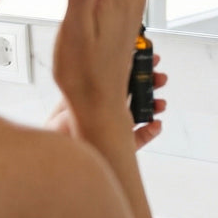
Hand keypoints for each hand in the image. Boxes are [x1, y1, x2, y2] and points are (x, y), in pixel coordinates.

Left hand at [46, 57, 167, 149]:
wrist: (56, 159)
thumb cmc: (57, 131)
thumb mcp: (72, 101)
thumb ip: (92, 86)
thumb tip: (113, 66)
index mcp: (98, 94)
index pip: (121, 76)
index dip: (138, 66)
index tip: (151, 59)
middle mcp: (109, 108)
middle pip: (135, 92)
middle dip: (151, 83)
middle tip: (161, 78)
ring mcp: (116, 126)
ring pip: (142, 112)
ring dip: (154, 105)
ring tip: (160, 103)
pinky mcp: (122, 144)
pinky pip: (142, 137)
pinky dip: (152, 130)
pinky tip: (156, 124)